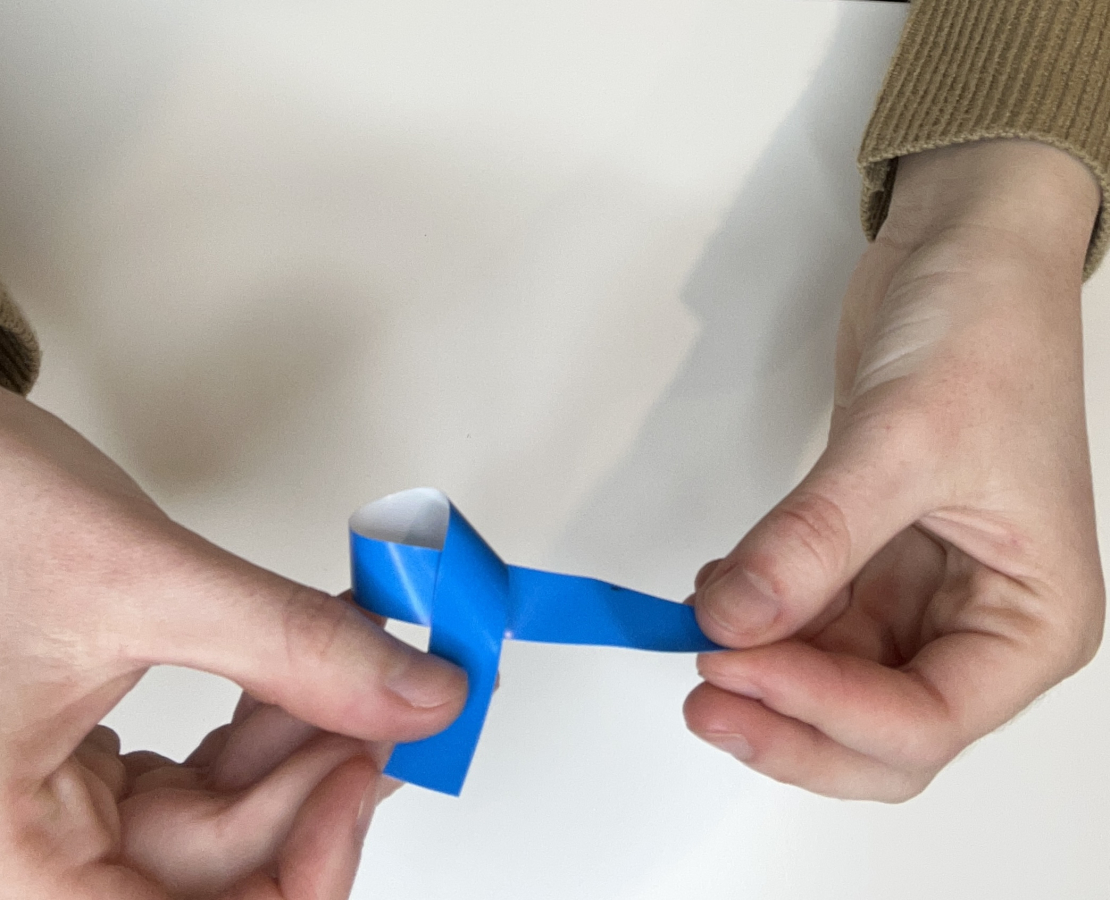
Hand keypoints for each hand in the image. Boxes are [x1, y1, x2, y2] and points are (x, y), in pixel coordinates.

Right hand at [0, 388, 466, 896]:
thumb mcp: (147, 584)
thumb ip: (291, 648)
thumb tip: (422, 697)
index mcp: (9, 843)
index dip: (295, 873)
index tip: (362, 780)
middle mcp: (32, 840)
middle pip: (218, 866)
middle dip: (316, 780)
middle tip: (391, 701)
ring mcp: (64, 802)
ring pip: (223, 816)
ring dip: (305, 740)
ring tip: (359, 666)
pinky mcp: (93, 757)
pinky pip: (206, 769)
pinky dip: (270, 718)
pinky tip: (313, 668)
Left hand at [684, 140, 1105, 800]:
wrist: (965, 257)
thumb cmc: (987, 332)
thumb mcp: (904, 440)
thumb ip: (816, 540)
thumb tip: (736, 620)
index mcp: (1032, 617)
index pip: (926, 719)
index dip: (825, 711)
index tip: (736, 667)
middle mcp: (978, 622)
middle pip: (877, 729)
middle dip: (790, 721)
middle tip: (704, 694)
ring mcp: (918, 594)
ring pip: (831, 681)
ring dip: (762, 669)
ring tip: (696, 629)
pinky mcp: (866, 558)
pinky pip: (805, 619)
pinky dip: (757, 617)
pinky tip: (717, 590)